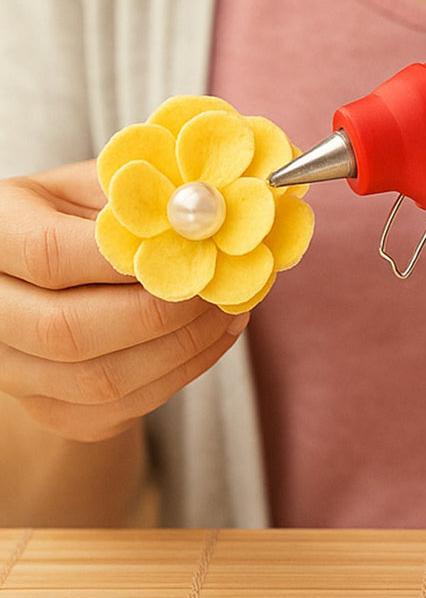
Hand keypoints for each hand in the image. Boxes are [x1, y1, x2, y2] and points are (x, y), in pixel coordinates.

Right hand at [0, 161, 248, 441]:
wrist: (56, 280)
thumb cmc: (84, 217)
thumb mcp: (97, 187)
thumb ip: (141, 197)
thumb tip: (212, 210)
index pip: (50, 255)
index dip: (128, 258)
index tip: (195, 246)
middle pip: (68, 330)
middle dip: (161, 313)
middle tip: (221, 287)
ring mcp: (11, 369)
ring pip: (99, 380)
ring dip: (183, 348)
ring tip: (231, 310)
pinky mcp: (51, 410)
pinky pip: (121, 407)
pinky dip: (182, 373)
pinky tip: (216, 336)